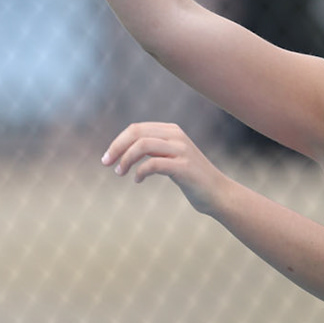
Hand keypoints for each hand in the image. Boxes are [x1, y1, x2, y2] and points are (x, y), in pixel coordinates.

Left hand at [101, 121, 231, 215]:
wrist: (218, 194)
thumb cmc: (191, 178)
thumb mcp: (171, 158)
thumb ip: (154, 149)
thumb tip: (124, 149)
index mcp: (171, 130)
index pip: (136, 128)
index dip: (118, 141)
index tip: (107, 157)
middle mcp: (176, 136)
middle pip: (137, 133)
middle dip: (117, 147)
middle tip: (106, 163)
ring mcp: (181, 150)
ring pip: (143, 145)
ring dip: (125, 159)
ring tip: (120, 173)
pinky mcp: (184, 167)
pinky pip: (153, 164)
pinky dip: (140, 172)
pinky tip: (137, 180)